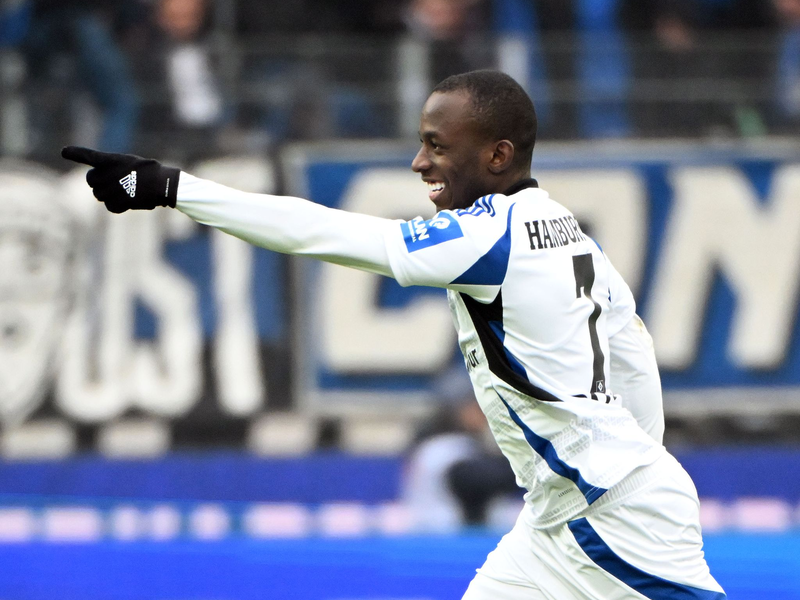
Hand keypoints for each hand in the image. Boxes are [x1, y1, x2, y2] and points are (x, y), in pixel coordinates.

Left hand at [61, 146, 179, 212]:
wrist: (163, 184)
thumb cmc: (149, 172)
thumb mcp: (129, 162)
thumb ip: (111, 167)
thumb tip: (97, 182)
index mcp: (111, 160)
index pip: (88, 156)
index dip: (75, 153)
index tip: (64, 152)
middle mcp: (107, 174)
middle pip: (91, 180)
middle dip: (98, 182)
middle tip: (113, 182)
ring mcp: (111, 189)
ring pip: (99, 195)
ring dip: (108, 195)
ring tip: (124, 191)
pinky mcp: (118, 202)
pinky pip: (110, 206)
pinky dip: (117, 206)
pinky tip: (128, 201)